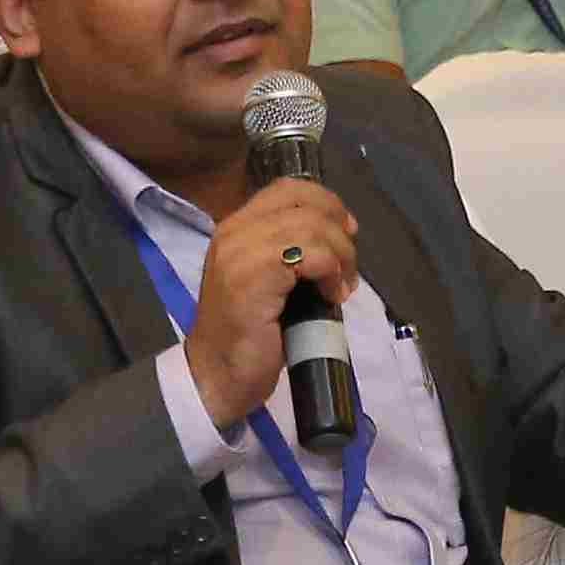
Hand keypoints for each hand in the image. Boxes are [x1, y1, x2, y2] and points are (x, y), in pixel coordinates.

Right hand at [189, 180, 359, 429]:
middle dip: (340, 233)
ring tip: (340, 288)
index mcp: (235, 227)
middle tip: (348, 269)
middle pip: (306, 204)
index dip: (327, 202)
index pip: (288, 189)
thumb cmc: (248, 335)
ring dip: (340, 256)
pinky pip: (310, 254)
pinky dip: (330, 272)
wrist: (216, 375)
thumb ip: (289, 251)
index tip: (346, 232)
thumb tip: (338, 238)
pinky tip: (329, 296)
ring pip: (312, 226)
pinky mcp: (253, 276)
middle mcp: (234, 231)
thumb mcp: (269, 281)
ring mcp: (241, 252)